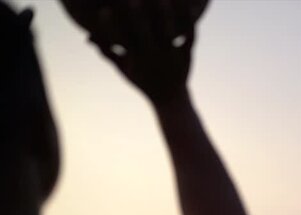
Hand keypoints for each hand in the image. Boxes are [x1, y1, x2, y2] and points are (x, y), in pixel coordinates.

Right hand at [62, 0, 206, 101]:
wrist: (170, 98)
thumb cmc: (143, 80)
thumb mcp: (124, 69)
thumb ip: (108, 53)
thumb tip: (88, 37)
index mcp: (137, 59)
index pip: (121, 40)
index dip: (112, 27)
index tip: (104, 11)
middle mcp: (153, 56)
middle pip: (144, 34)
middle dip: (137, 17)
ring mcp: (171, 55)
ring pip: (168, 33)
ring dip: (165, 15)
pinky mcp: (186, 55)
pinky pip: (190, 38)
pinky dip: (190, 23)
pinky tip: (188, 6)